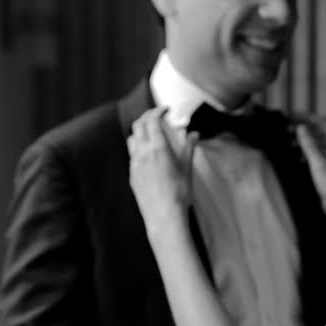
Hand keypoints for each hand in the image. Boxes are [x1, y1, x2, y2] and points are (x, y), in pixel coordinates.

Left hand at [128, 107, 194, 239]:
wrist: (164, 216)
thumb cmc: (178, 195)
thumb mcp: (187, 169)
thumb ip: (188, 149)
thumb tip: (194, 135)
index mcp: (158, 148)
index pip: (152, 120)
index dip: (158, 111)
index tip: (166, 109)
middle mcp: (143, 153)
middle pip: (139, 125)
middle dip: (148, 117)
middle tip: (158, 117)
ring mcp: (135, 164)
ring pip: (132, 138)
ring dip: (141, 131)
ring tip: (152, 133)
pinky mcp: (133, 176)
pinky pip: (132, 155)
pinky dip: (138, 147)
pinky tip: (148, 154)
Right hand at [292, 113, 325, 203]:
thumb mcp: (318, 164)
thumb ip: (309, 145)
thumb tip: (301, 128)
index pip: (321, 122)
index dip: (306, 117)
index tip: (291, 116)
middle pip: (319, 129)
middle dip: (303, 127)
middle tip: (287, 128)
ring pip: (317, 140)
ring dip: (304, 138)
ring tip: (289, 140)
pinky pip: (317, 151)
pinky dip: (307, 149)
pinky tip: (298, 155)